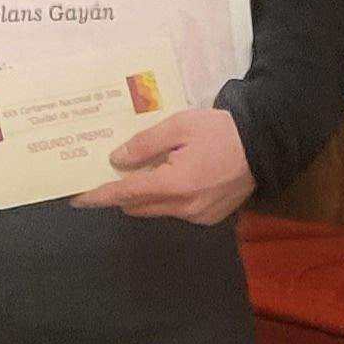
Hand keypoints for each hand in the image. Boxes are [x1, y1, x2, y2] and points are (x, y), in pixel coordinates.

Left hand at [70, 107, 255, 224]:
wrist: (266, 144)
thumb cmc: (220, 130)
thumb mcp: (178, 126)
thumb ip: (144, 145)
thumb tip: (116, 161)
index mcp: (175, 185)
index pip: (126, 194)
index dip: (99, 197)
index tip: (77, 199)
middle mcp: (185, 207)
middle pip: (138, 207)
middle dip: (120, 194)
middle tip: (108, 176)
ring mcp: (199, 216)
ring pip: (157, 210)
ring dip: (144, 196)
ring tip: (140, 174)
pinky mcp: (211, 217)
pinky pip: (176, 211)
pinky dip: (166, 199)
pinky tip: (170, 178)